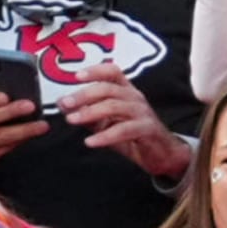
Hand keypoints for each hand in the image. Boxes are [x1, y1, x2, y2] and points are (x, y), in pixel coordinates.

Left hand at [59, 64, 191, 178]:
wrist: (163, 156)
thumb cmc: (134, 137)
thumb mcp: (108, 124)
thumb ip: (88, 113)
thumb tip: (63, 105)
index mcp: (127, 91)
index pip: (112, 72)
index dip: (95, 71)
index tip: (76, 76)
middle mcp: (136, 98)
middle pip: (108, 89)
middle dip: (84, 95)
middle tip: (66, 104)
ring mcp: (143, 113)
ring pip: (114, 107)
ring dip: (90, 113)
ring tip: (72, 121)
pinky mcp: (147, 130)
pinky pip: (123, 130)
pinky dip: (105, 136)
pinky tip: (90, 142)